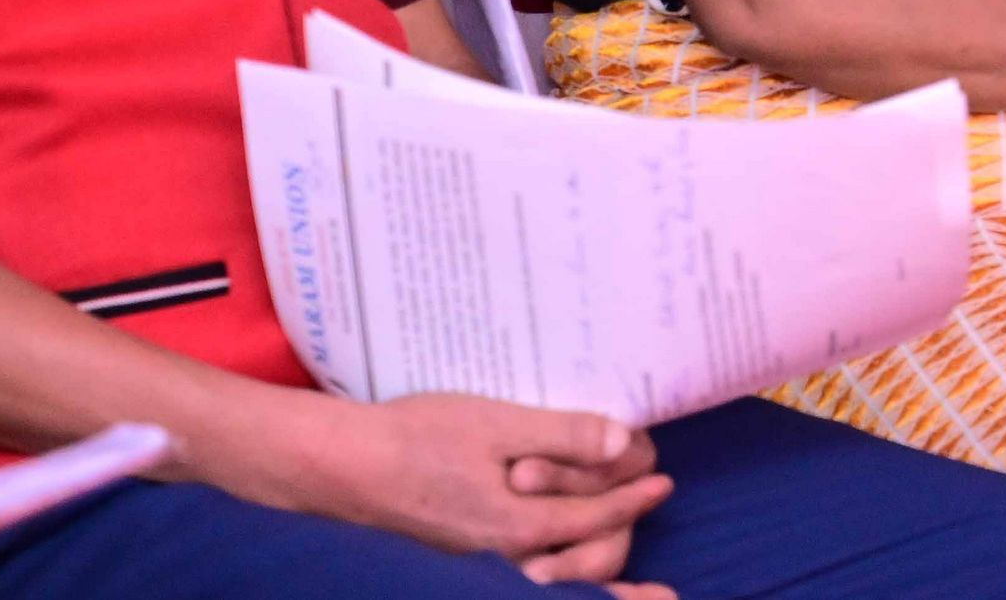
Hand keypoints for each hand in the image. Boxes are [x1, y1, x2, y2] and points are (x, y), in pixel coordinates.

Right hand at [252, 392, 671, 584]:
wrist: (344, 467)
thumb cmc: (418, 437)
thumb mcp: (496, 424)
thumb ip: (563, 436)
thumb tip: (624, 446)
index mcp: (516, 526)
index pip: (596, 519)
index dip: (634, 498)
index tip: (661, 480)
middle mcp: (503, 559)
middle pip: (588, 564)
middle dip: (620, 530)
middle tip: (642, 494)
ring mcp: (480, 567)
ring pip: (556, 582)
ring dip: (597, 571)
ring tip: (628, 559)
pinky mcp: (463, 562)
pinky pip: (523, 581)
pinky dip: (557, 581)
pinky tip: (558, 570)